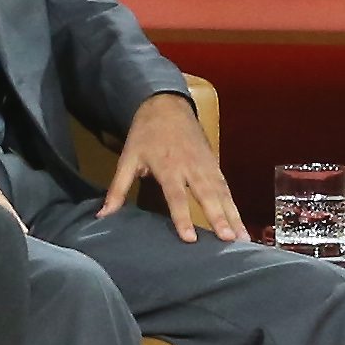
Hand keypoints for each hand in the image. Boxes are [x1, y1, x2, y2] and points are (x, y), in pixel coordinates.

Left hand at [96, 90, 249, 242]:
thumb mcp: (127, 158)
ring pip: (222, 193)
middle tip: (229, 240)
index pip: (176, 196)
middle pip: (207, 195)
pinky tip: (241, 223)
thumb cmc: (145, 134)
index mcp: (168, 167)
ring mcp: (206, 166)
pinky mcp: (214, 164)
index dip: (183, 217)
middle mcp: (191, 168)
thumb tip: (103, 215)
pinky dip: (235, 206)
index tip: (190, 239)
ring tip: (242, 238)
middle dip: (219, 218)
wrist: (168, 105)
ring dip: (234, 216)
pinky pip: (226, 188)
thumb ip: (118, 189)